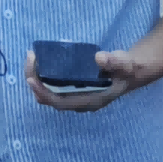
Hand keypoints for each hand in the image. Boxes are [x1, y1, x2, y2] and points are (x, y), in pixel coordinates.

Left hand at [25, 47, 154, 112]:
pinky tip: (40, 62)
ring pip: (50, 94)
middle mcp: (80, 102)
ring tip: (32, 58)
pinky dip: (44, 77)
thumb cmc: (127, 69)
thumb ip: (114, 61)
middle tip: (30, 58)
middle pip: (50, 99)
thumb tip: (99, 58)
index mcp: (90, 101)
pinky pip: (53, 87)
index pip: (60, 102)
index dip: (43, 92)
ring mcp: (77, 97)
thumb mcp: (124, 63)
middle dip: (35, 81)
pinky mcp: (75, 89)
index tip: (30, 78)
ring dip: (37, 79)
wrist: (132, 72)